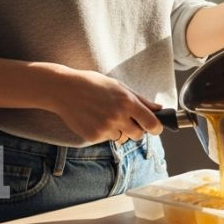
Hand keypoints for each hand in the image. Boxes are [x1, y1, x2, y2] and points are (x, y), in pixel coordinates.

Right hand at [47, 68, 163, 143]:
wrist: (65, 90)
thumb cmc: (93, 84)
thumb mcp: (119, 86)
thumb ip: (140, 99)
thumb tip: (158, 108)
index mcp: (127, 102)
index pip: (152, 124)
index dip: (156, 128)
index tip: (155, 128)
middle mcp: (118, 116)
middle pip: (138, 135)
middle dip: (136, 129)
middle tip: (126, 119)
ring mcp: (105, 128)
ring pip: (122, 138)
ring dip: (119, 131)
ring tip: (106, 116)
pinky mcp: (94, 136)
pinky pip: (107, 139)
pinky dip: (105, 132)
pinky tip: (95, 119)